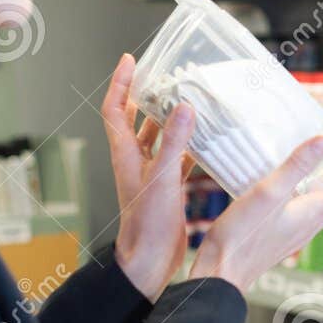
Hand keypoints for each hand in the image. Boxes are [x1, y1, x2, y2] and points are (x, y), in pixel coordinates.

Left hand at [102, 53, 194, 302]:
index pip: (115, 109)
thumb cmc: (146, 225)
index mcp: (125, 155)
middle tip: (165, 75)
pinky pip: (177, 159)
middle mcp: (135, 162)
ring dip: (170, 120)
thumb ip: (173, 143)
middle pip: (136, 120)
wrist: (148, 261)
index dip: (120, 83)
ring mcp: (151, 175)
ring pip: (158, 138)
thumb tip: (185, 108)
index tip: (131, 60)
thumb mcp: (161, 179)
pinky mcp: (167, 189)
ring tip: (189, 101)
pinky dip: (189, 147)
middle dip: (148, 96)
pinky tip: (207, 142)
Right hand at [188, 135, 322, 292]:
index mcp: (312, 212)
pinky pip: (304, 213)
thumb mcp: (268, 192)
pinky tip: (295, 195)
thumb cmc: (242, 237)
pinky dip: (311, 198)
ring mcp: (293, 232)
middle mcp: (308, 224)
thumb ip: (295, 166)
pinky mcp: (278, 236)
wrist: (220, 274)